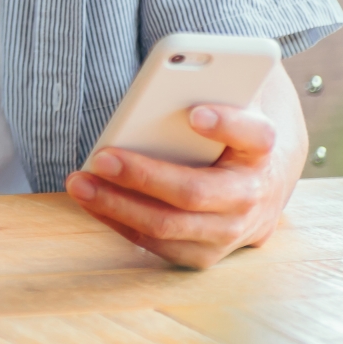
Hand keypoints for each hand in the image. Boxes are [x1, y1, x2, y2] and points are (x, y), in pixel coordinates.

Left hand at [63, 101, 305, 269]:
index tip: (194, 113)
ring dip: (118, 206)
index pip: (254, 135)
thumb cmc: (227, 136)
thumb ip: (204, 93)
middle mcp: (252, 196)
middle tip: (101, 157)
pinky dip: (120, 223)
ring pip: (169, 226)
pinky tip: (92, 202)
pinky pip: (158, 245)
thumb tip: (158, 89)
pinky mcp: (207, 254)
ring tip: (80, 183)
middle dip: (143, 176)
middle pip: (195, 192)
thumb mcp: (226, 108)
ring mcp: (231, 233)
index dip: (226, 125)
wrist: (261, 183)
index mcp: (262, 150)